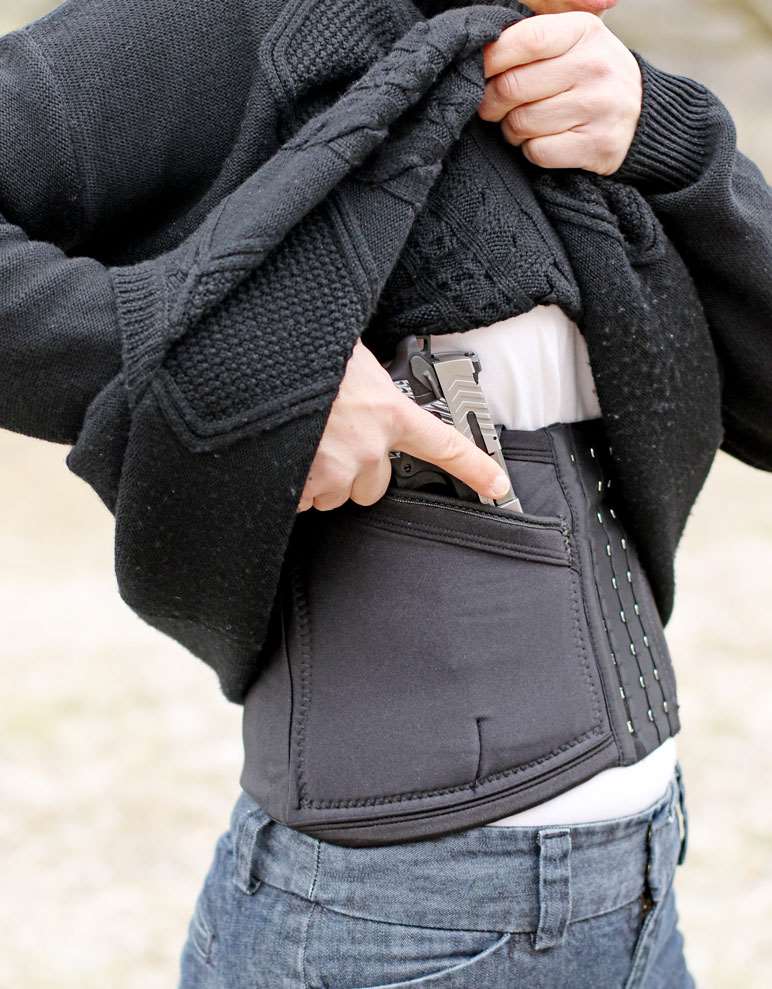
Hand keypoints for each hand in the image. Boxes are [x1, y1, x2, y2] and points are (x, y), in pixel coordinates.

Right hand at [297, 339, 511, 511]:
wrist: (261, 362)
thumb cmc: (303, 352)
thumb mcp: (350, 358)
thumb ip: (367, 384)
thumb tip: (362, 385)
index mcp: (390, 412)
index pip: (443, 444)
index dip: (474, 468)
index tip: (498, 486)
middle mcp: (370, 448)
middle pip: (374, 486)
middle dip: (352, 474)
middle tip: (328, 445)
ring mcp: (338, 470)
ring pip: (334, 495)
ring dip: (317, 480)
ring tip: (297, 445)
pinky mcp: (305, 486)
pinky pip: (300, 501)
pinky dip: (290, 488)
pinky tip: (279, 459)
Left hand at [478, 12, 641, 175]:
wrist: (641, 115)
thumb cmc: (589, 76)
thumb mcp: (572, 42)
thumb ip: (533, 38)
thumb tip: (482, 48)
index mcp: (584, 31)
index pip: (525, 40)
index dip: (491, 60)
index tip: (481, 73)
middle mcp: (595, 65)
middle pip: (513, 87)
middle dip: (492, 103)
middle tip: (493, 107)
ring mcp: (599, 106)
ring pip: (521, 123)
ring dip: (512, 130)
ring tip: (525, 124)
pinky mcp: (597, 145)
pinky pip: (538, 152)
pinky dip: (532, 151)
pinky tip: (545, 140)